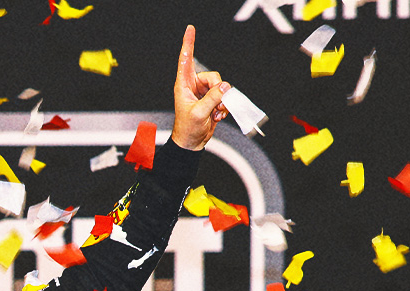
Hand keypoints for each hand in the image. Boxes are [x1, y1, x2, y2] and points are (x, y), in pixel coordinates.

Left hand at [170, 25, 229, 151]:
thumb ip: (213, 98)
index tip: (189, 28)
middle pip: (213, 76)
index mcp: (183, 85)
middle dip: (218, 90)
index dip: (188, 43)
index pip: (185, 60)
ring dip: (222, 101)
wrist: (192, 143)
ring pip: (221, 87)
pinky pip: (224, 96)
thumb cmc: (188, 129)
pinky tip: (218, 116)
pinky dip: (224, 107)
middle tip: (215, 105)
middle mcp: (193, 86)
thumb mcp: (199, 113)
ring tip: (215, 113)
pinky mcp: (212, 100)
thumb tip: (226, 87)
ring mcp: (203, 93)